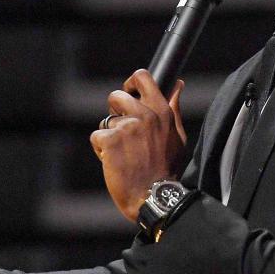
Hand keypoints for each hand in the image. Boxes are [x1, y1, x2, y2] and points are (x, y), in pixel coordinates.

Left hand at [90, 70, 187, 220]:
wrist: (153, 197)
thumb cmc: (166, 169)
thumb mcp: (177, 137)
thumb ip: (174, 109)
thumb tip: (177, 85)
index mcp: (162, 112)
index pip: (143, 77)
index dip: (131, 83)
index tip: (129, 93)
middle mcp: (144, 115)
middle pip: (116, 96)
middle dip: (114, 111)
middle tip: (121, 130)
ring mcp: (126, 127)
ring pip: (106, 121)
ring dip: (110, 136)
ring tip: (123, 154)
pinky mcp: (110, 140)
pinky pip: (97, 136)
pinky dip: (101, 150)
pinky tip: (114, 162)